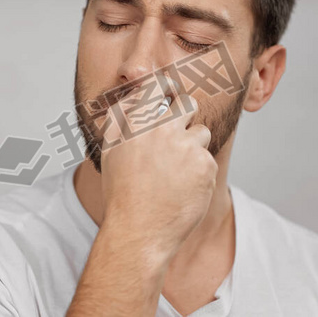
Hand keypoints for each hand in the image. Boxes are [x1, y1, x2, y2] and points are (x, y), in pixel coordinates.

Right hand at [99, 74, 217, 261]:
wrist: (139, 231)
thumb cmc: (121, 191)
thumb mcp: (110, 149)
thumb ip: (120, 116)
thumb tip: (135, 93)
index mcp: (137, 123)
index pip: (157, 85)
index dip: (166, 87)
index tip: (170, 91)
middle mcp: (163, 130)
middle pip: (188, 104)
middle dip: (185, 116)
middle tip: (177, 137)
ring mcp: (187, 147)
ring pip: (201, 132)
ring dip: (192, 147)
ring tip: (174, 173)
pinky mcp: (205, 166)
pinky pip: (207, 159)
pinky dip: (199, 172)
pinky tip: (183, 188)